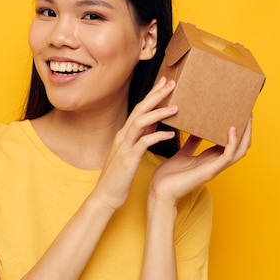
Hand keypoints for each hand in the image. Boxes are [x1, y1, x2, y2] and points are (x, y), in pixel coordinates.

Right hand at [92, 77, 178, 210]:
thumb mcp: (129, 153)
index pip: (139, 109)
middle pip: (140, 110)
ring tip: (175, 107)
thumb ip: (139, 137)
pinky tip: (170, 133)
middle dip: (155, 96)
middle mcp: (123, 136)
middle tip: (171, 83)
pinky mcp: (128, 159)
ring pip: (140, 122)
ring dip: (158, 113)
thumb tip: (153, 125)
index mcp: (124, 134)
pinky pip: (143, 143)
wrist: (105, 196)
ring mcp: (124, 147)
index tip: (164, 84)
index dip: (152, 95)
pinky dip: (156, 136)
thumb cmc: (119, 177)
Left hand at [149, 116, 252, 206]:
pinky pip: (227, 156)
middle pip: (240, 147)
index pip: (231, 144)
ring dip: (246, 134)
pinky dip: (232, 142)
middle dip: (247, 130)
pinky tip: (232, 129)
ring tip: (247, 118)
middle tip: (248, 113)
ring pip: (239, 151)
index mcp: (211, 159)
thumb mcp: (183, 154)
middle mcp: (216, 163)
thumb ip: (191, 143)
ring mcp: (214, 167)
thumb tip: (195, 129)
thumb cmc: (169, 175)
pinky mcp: (210, 171)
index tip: (239, 113)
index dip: (238, 130)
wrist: (160, 190)